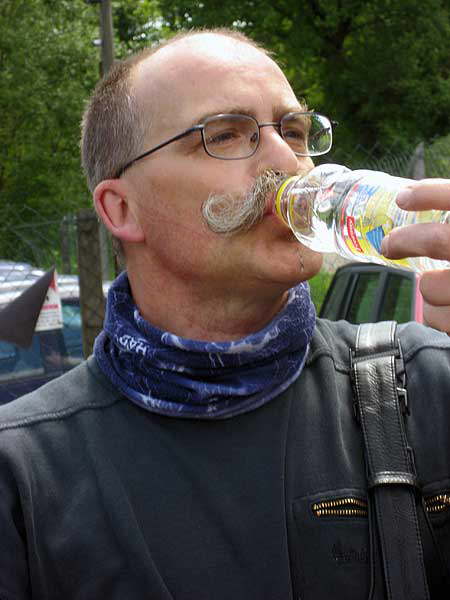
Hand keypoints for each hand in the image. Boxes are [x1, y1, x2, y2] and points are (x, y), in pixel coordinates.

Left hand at [380, 179, 449, 331]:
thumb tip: (424, 201)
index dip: (430, 194)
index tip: (403, 197)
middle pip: (439, 241)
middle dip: (406, 240)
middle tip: (390, 244)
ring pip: (431, 286)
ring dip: (427, 285)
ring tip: (439, 285)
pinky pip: (436, 318)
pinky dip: (434, 314)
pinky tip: (447, 309)